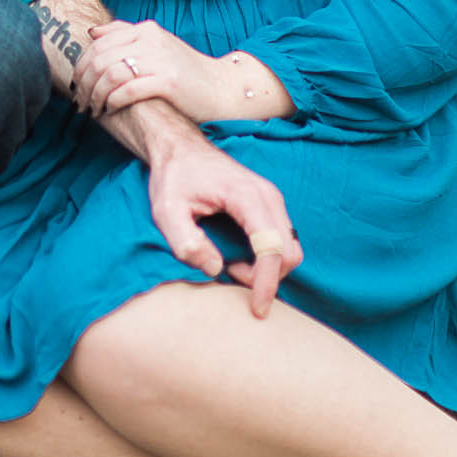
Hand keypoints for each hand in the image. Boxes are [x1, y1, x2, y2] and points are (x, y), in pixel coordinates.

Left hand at [74, 20, 293, 124]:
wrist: (222, 89)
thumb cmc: (185, 73)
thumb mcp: (155, 47)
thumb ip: (125, 36)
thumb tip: (92, 32)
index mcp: (145, 30)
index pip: (98, 44)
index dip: (82, 65)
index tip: (76, 85)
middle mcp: (151, 40)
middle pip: (100, 59)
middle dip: (84, 83)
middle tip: (80, 102)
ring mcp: (160, 59)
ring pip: (110, 74)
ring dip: (96, 94)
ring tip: (93, 109)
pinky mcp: (168, 81)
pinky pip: (127, 89)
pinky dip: (113, 101)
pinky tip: (110, 110)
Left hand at [136, 104, 303, 316]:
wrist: (180, 148)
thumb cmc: (173, 177)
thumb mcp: (166, 211)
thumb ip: (186, 242)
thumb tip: (215, 268)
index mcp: (246, 196)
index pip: (272, 248)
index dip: (267, 283)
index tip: (256, 308)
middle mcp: (268, 196)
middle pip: (290, 252)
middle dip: (267, 278)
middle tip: (230, 275)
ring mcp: (272, 199)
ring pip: (290, 248)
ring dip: (267, 269)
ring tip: (231, 265)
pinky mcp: (270, 205)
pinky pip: (282, 240)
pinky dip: (267, 259)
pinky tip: (238, 256)